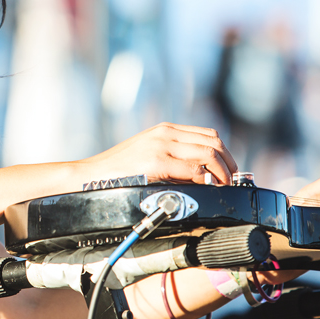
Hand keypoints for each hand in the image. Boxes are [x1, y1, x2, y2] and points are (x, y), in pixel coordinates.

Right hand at [82, 123, 237, 184]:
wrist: (90, 175)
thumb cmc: (117, 170)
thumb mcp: (148, 154)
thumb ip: (174, 157)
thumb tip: (203, 174)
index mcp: (165, 130)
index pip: (209, 134)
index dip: (225, 153)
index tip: (227, 171)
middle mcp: (166, 133)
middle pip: (214, 142)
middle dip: (229, 163)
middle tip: (229, 180)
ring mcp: (161, 146)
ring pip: (209, 153)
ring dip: (222, 172)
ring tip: (221, 186)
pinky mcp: (157, 162)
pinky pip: (193, 169)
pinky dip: (206, 179)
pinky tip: (205, 188)